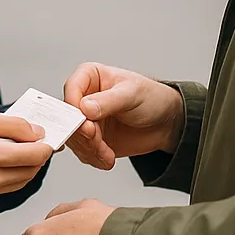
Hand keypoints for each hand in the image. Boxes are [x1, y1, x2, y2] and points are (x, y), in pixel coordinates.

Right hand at [0, 110, 52, 207]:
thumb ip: (11, 124)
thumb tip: (37, 132)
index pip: (32, 155)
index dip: (45, 146)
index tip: (47, 137)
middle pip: (30, 171)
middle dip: (38, 157)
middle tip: (36, 142)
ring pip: (20, 182)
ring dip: (27, 167)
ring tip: (20, 150)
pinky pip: (4, 188)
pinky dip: (11, 176)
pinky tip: (3, 162)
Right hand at [64, 63, 183, 169]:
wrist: (165, 123)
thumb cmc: (151, 98)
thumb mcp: (132, 94)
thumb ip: (108, 101)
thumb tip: (85, 107)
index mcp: (90, 76)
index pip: (72, 90)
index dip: (74, 109)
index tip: (86, 124)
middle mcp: (84, 97)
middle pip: (69, 117)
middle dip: (82, 134)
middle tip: (97, 142)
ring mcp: (87, 120)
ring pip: (74, 138)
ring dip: (89, 149)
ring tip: (106, 153)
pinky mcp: (92, 139)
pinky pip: (83, 152)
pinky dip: (94, 158)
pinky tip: (107, 158)